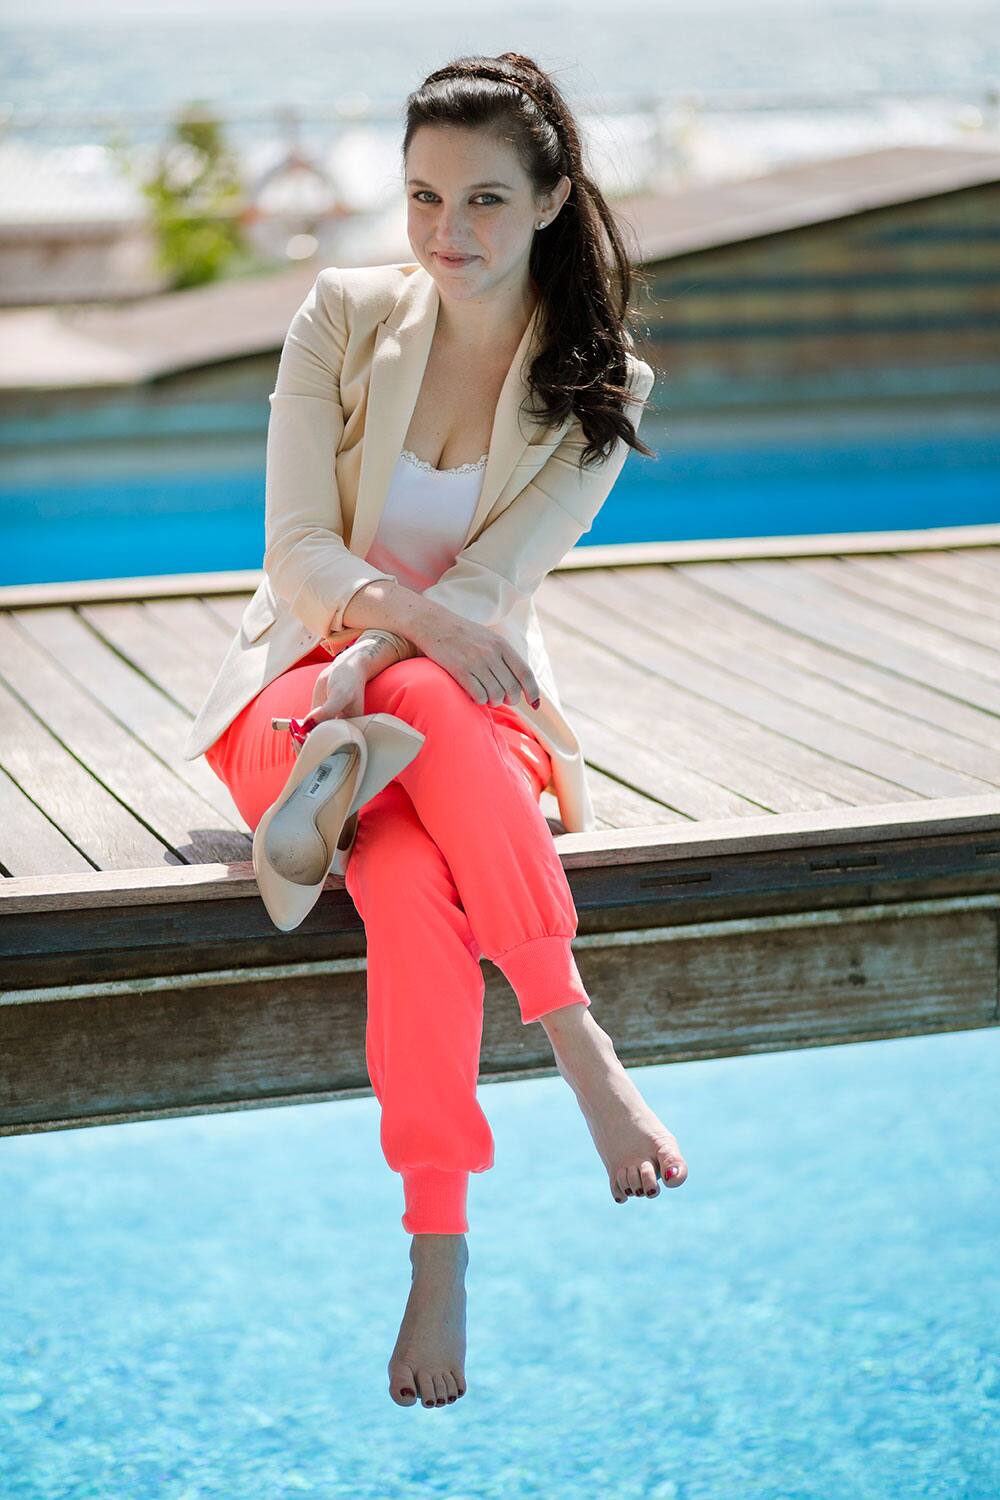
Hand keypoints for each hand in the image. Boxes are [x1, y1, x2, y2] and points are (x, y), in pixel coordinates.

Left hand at [288, 652, 367, 744]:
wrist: (345, 667)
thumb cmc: (349, 680)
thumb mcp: (340, 694)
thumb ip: (327, 710)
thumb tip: (309, 725)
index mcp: (351, 729)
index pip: (335, 746)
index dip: (320, 748)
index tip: (307, 742)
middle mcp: (340, 729)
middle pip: (323, 746)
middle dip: (308, 746)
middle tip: (297, 739)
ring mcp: (328, 723)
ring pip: (314, 739)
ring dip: (301, 740)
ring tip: (294, 735)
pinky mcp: (318, 717)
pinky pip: (308, 729)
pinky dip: (299, 731)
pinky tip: (293, 729)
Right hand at [412, 610, 541, 709]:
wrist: (433, 624)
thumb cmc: (463, 635)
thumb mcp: (489, 639)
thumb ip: (505, 657)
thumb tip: (521, 684)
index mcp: (502, 645)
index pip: (525, 674)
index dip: (533, 692)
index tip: (534, 705)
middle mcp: (491, 653)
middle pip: (512, 689)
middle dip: (510, 699)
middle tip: (501, 699)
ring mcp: (475, 661)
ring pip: (496, 695)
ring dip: (493, 701)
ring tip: (487, 697)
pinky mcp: (459, 670)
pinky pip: (478, 695)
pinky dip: (479, 700)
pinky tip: (474, 695)